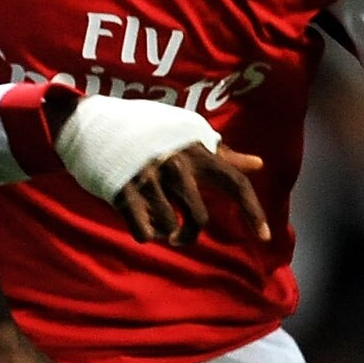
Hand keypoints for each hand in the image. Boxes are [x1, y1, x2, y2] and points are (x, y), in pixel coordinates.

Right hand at [113, 141, 268, 247]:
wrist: (99, 125)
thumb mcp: (187, 138)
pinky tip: (139, 221)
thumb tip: (258, 164)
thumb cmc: (150, 135)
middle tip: (180, 236)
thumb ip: (222, 155)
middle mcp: (176, 165)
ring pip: (170, 228)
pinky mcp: (123, 192)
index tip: (265, 237)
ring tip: (155, 224)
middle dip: (189, 234)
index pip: (235, 183)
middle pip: (199, 219)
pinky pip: (144, 232)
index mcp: (196, 152)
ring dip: (164, 234)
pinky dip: (144, 233)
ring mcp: (149, 179)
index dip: (254, 211)